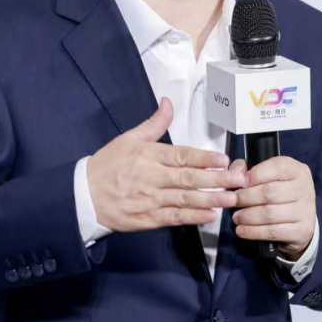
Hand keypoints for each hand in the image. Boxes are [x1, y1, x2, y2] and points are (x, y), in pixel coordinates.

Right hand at [87, 97, 248, 231]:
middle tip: (238, 180)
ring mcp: (150, 199)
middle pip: (188, 178)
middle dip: (216, 179)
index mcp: (149, 156)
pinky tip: (208, 216)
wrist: (83, 196)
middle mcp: (152, 178)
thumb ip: (153, 124)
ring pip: (184, 199)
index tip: (223, 159)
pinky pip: (173, 218)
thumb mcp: (128, 139)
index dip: (203, 158)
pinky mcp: (148, 218)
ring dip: (210, 199)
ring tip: (230, 198)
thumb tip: (167, 103)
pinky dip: (192, 217)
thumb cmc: (106, 166)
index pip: (181, 156)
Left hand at [229, 156, 315, 258]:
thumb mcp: (264, 174)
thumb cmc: (277, 191)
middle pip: (270, 192)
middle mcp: (304, 188)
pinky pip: (273, 232)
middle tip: (233, 202)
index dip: (254, 175)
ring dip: (247, 216)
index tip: (240, 183)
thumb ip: (246, 169)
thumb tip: (236, 174)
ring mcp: (306, 210)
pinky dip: (253, 232)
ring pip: (270, 214)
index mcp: (296, 170)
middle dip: (246, 198)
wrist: (298, 219)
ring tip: (236, 217)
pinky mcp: (302, 230)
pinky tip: (242, 230)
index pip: (276, 168)